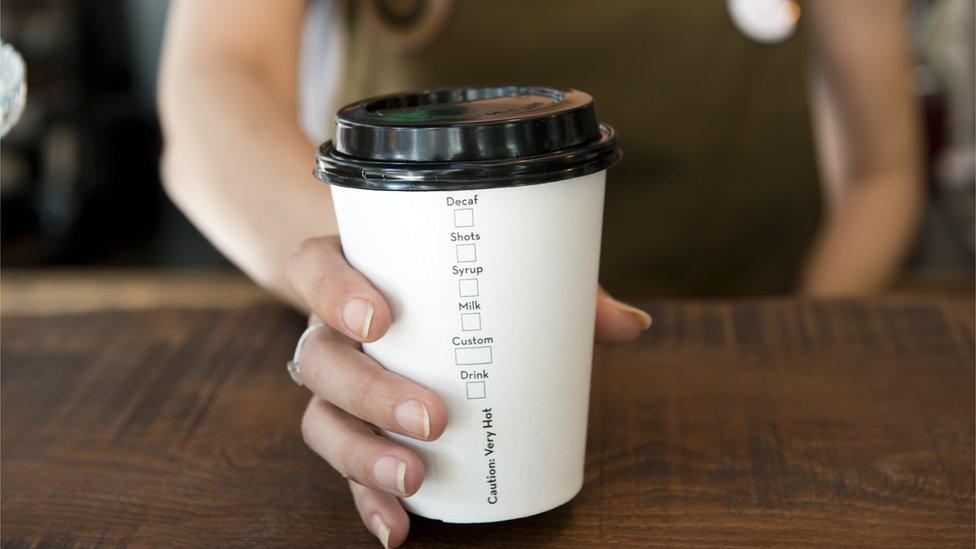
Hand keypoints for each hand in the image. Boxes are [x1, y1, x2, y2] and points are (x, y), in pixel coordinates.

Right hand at [287, 235, 650, 547]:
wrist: (399, 305)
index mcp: (353, 273)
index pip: (316, 268)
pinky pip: (342, 468)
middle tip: (431, 417)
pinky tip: (397, 526)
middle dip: (370, 393)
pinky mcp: (350, 431)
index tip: (381, 318)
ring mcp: (336, 385)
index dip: (334, 292)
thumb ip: (560, 293)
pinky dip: (367, 500)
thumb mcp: (499, 277)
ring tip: (414, 478)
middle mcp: (331, 330)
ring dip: (362, 456)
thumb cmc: (452, 286)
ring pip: (321, 418)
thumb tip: (633, 324)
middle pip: (319, 358)